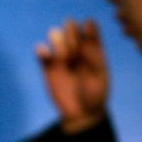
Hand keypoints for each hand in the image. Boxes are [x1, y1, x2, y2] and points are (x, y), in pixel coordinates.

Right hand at [35, 19, 108, 133]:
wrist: (82, 114)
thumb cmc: (96, 94)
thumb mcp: (100, 75)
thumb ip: (93, 56)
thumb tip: (81, 41)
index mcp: (92, 48)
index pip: (89, 26)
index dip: (86, 30)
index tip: (87, 45)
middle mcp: (76, 48)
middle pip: (70, 27)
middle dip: (71, 35)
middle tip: (75, 53)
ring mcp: (61, 56)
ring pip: (54, 34)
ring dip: (58, 42)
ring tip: (63, 58)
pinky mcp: (47, 67)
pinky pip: (41, 51)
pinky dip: (41, 50)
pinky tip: (46, 56)